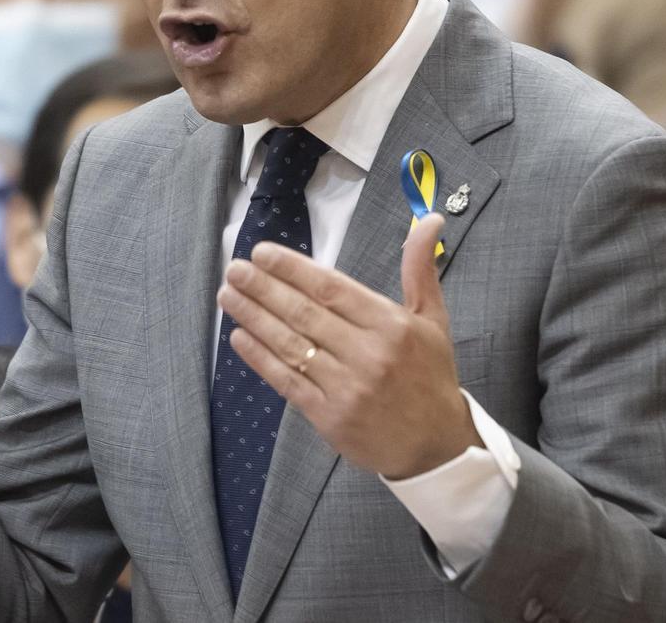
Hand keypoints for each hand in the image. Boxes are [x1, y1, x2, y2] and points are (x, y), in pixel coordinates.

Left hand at [217, 212, 480, 479]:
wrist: (437, 446)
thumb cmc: (430, 376)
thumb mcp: (433, 319)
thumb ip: (420, 269)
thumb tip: (429, 219)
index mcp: (391, 325)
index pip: (331, 288)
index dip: (293, 269)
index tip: (262, 253)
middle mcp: (368, 354)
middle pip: (304, 313)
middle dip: (264, 288)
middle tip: (234, 268)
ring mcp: (346, 388)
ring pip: (290, 345)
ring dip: (254, 317)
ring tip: (228, 295)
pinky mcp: (329, 417)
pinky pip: (287, 381)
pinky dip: (260, 358)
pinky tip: (239, 337)